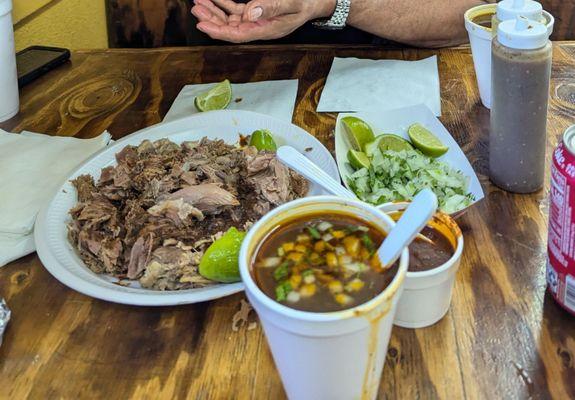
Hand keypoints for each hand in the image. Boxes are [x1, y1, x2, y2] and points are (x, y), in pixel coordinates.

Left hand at [191, 0, 335, 42]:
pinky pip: (236, 12)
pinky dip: (224, 5)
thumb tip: (249, 12)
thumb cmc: (306, 3)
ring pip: (231, 20)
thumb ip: (272, 7)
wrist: (316, 2)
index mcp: (267, 30)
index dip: (219, 31)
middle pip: (230, 29)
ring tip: (198, 3)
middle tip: (195, 9)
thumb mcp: (292, 3)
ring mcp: (257, 21)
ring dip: (214, 12)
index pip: (238, 35)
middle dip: (212, 20)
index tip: (202, 24)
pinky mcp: (257, 13)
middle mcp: (259, 28)